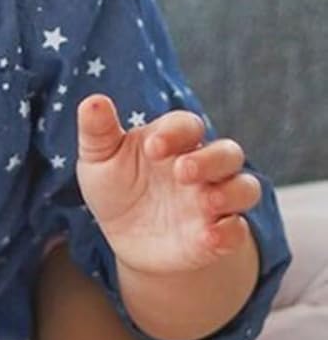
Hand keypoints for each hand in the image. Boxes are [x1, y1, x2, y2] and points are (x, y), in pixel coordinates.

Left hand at [75, 95, 260, 275]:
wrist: (125, 238)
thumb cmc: (116, 187)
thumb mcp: (99, 159)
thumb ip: (97, 131)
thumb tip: (93, 101)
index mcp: (173, 141)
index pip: (187, 125)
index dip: (175, 132)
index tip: (152, 148)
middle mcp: (202, 168)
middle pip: (227, 153)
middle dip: (210, 160)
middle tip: (182, 171)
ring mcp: (214, 201)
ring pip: (245, 188)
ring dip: (231, 193)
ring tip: (206, 202)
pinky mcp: (219, 235)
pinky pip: (237, 231)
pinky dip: (230, 233)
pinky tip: (209, 237)